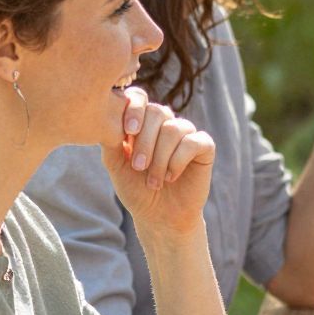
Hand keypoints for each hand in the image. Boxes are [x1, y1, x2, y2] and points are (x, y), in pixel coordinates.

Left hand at [104, 88, 215, 242]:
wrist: (159, 216)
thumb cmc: (136, 189)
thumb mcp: (115, 164)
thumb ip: (110, 139)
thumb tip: (109, 117)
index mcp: (142, 121)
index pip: (139, 97)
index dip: (134, 110)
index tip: (127, 134)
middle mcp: (165, 123)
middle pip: (157, 113)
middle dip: (146, 142)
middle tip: (139, 167)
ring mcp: (186, 133)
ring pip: (174, 129)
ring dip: (161, 158)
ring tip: (154, 180)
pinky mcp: (204, 147)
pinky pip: (193, 142)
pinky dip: (179, 160)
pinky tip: (172, 177)